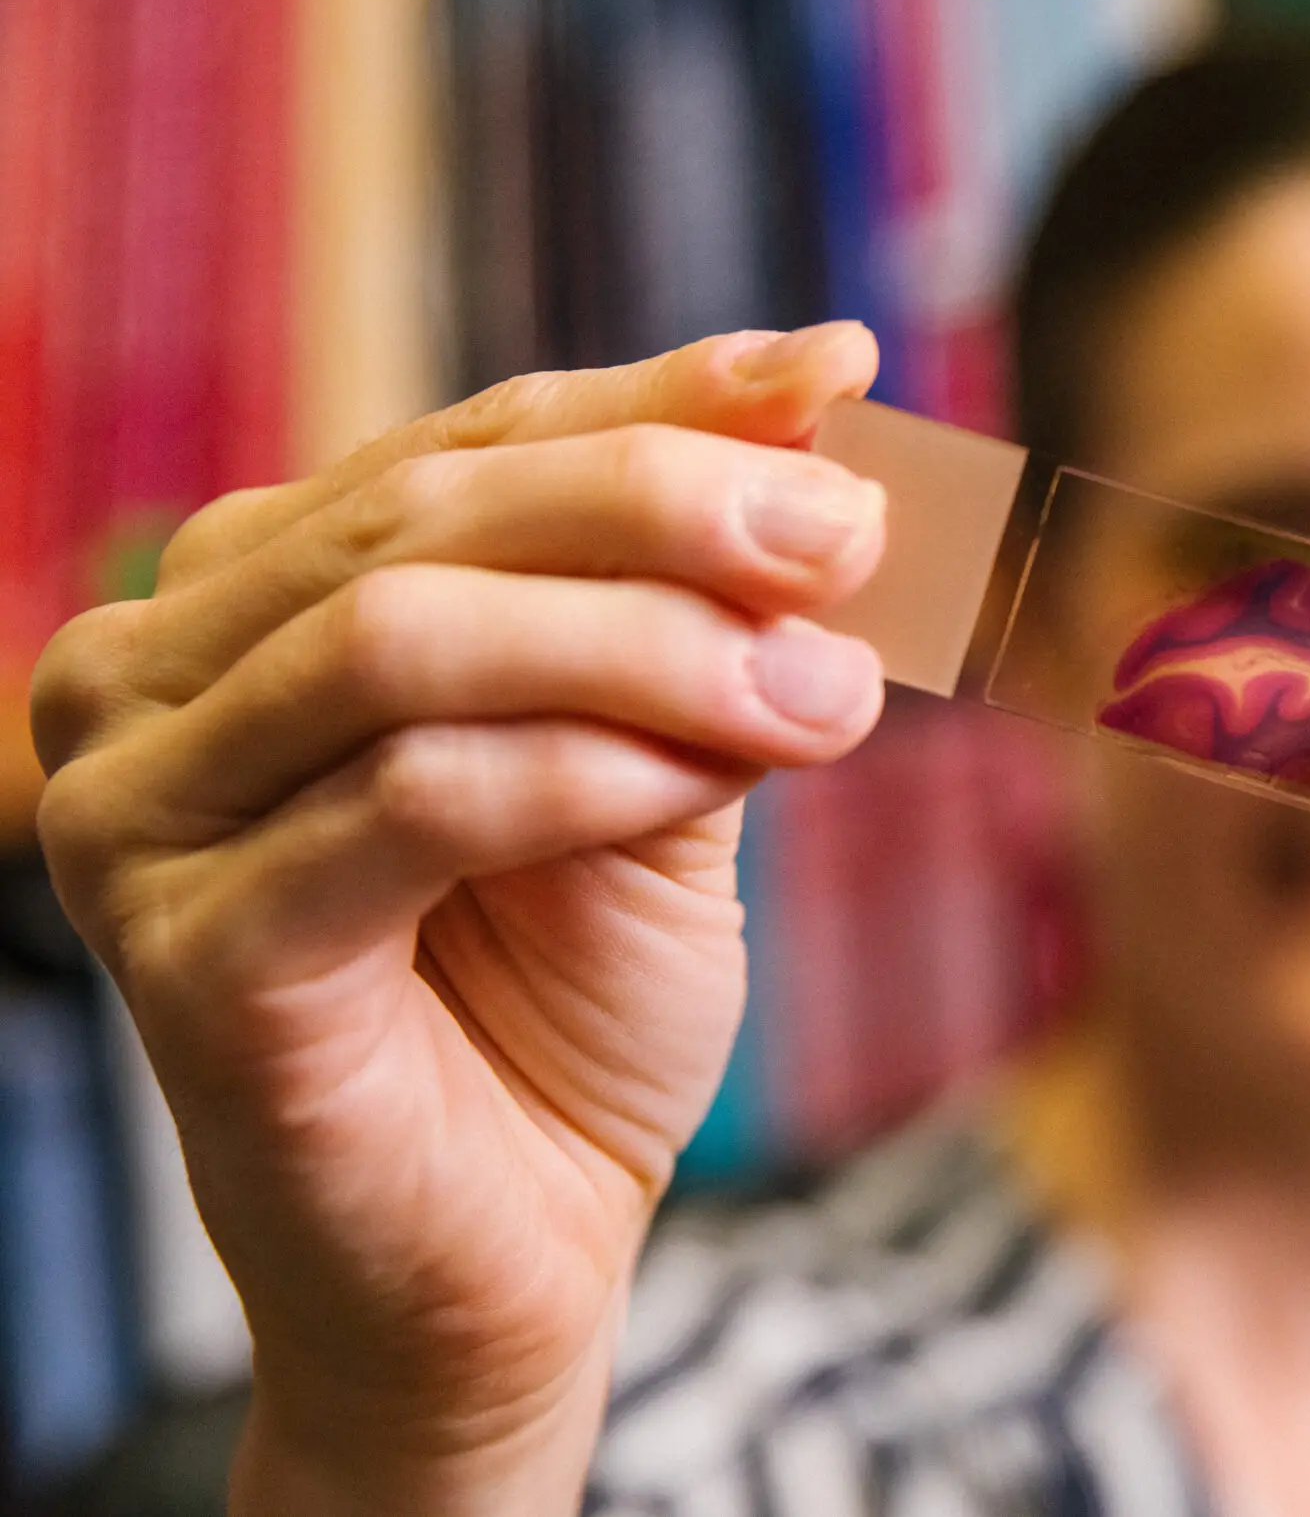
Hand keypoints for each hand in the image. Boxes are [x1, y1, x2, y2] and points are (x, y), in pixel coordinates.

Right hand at [30, 325, 886, 1513]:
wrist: (520, 1255)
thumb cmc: (573, 1002)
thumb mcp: (665, 763)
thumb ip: (708, 616)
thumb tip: (831, 432)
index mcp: (255, 601)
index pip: (470, 446)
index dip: (663, 398)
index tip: (837, 369)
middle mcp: (158, 678)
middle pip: (430, 512)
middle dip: (670, 505)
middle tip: (852, 532)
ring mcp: (143, 816)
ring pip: (408, 638)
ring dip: (651, 646)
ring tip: (826, 693)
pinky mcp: (191, 955)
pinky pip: (413, 802)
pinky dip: (588, 772)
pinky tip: (707, 781)